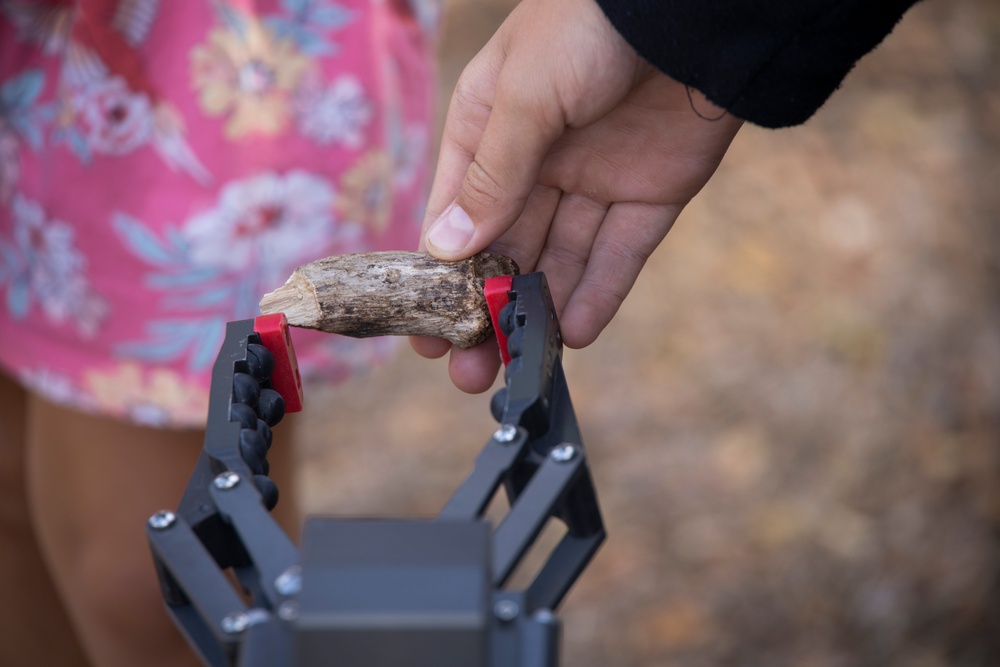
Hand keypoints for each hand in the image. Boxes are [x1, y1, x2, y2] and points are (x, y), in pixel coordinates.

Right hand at [413, 0, 742, 391]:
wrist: (693, 9)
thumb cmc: (589, 26)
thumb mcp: (526, 97)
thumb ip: (492, 175)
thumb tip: (446, 248)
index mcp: (490, 125)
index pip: (456, 212)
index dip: (440, 276)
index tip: (425, 329)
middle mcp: (538, 158)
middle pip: (505, 248)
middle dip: (485, 311)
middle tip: (468, 371)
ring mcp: (595, 178)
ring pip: (561, 259)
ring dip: (538, 314)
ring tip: (517, 367)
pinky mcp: (650, 194)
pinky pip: (619, 253)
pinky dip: (598, 293)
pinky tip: (574, 335)